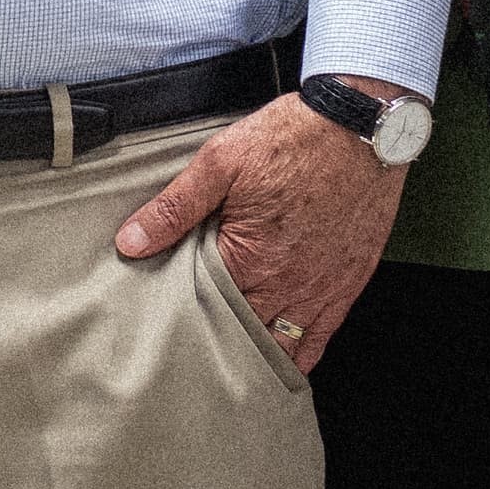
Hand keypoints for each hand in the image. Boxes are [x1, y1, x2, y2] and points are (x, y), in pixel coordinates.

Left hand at [112, 85, 408, 372]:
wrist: (359, 128)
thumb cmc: (292, 140)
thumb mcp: (220, 163)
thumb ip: (174, 207)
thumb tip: (131, 241)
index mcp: (250, 260)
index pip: (205, 310)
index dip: (184, 318)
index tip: (165, 323)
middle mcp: (288, 284)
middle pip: (243, 333)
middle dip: (218, 340)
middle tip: (192, 346)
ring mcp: (321, 289)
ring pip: (282, 345)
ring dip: (256, 352)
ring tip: (231, 358)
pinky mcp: (348, 284)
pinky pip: (321, 337)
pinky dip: (300, 354)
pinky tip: (283, 361)